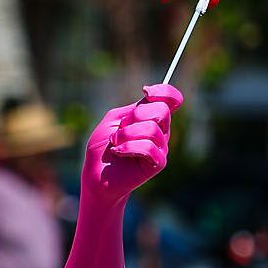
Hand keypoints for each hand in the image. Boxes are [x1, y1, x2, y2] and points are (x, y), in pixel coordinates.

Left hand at [81, 84, 181, 205]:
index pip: (171, 99)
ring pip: (152, 129)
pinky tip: (118, 152)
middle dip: (134, 117)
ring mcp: (161, 148)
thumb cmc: (102, 148)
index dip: (164, 92)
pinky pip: (149, 147)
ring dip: (126, 135)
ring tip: (115, 144)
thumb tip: (150, 93)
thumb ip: (133, 107)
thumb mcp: (113, 120)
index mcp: (152, 118)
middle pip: (161, 111)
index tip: (146, 91)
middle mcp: (161, 132)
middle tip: (120, 129)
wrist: (95, 175)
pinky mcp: (158, 163)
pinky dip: (129, 147)